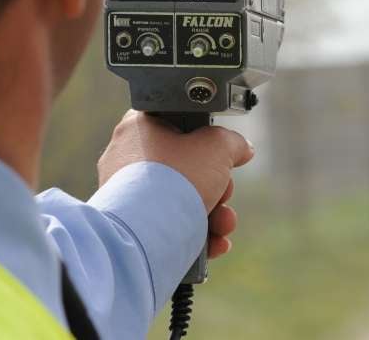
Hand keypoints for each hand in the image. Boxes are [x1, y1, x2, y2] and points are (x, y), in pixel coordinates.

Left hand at [97, 110, 253, 257]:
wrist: (144, 235)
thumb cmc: (173, 181)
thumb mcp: (217, 147)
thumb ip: (232, 142)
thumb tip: (242, 148)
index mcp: (138, 128)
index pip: (178, 125)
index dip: (205, 142)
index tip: (222, 158)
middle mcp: (126, 158)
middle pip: (185, 169)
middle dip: (217, 189)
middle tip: (224, 196)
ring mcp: (125, 195)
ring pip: (178, 200)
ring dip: (212, 215)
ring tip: (223, 226)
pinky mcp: (130, 226)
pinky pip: (167, 225)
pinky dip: (194, 234)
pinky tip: (213, 244)